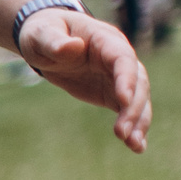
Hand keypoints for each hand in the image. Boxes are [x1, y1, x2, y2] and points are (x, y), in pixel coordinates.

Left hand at [18, 8, 150, 151]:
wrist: (46, 40)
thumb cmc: (44, 32)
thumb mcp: (41, 34)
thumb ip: (54, 41)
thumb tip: (72, 46)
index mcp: (105, 40)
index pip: (123, 59)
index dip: (126, 79)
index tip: (123, 100)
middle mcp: (119, 58)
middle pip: (137, 82)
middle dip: (133, 108)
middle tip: (122, 132)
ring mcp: (118, 77)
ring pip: (138, 99)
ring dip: (138, 122)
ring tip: (134, 145)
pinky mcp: (113, 93)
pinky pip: (127, 110)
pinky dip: (134, 127)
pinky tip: (136, 147)